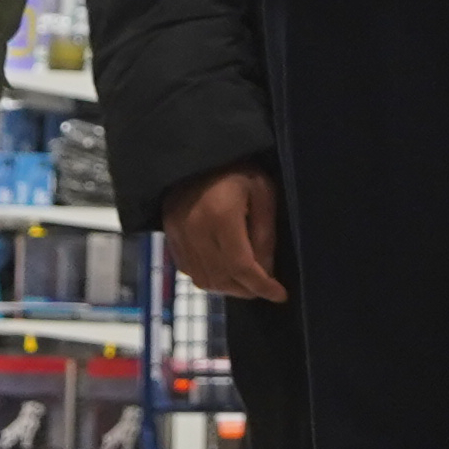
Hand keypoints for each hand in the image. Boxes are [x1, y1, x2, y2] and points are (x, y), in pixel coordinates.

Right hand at [161, 161, 288, 301]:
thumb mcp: (262, 193)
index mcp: (221, 216)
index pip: (242, 266)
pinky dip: (208, 277)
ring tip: (245, 281)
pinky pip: (188, 269)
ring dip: (227, 287)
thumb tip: (266, 271)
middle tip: (264, 286)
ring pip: (203, 279)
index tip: (279, 294)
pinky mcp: (169, 234)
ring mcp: (177, 233)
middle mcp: (195, 229)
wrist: (198, 153)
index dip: (262, 286)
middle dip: (247, 289)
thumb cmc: (237, 169)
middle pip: (222, 278)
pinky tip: (223, 270)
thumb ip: (265, 234)